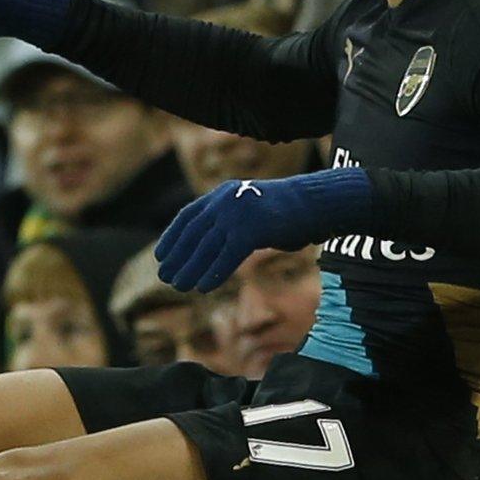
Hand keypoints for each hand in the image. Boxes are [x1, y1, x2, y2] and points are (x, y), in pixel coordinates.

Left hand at [155, 169, 373, 291]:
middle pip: (194, 233)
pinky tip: (204, 287)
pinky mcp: (252, 229)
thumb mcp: (254, 211)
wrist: (318, 203)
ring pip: (206, 247)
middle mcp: (226, 199)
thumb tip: (215, 246)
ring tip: (179, 287)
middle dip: (178, 257)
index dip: (172, 237)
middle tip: (166, 277)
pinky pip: (226, 256)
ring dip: (190, 269)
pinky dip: (213, 273)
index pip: (189, 216)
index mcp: (224, 192)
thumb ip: (234, 224)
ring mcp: (238, 213)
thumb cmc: (291, 212)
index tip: (161, 256)